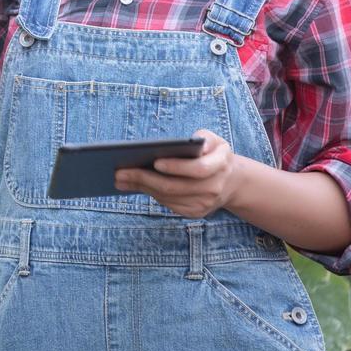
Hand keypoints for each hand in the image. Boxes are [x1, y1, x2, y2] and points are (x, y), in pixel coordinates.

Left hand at [113, 129, 243, 218]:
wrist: (230, 181)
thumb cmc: (214, 153)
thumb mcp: (214, 140)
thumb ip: (203, 138)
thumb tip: (183, 144)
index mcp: (221, 164)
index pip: (198, 169)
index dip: (176, 167)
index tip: (154, 161)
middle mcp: (213, 187)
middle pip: (175, 186)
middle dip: (145, 179)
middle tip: (120, 172)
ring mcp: (204, 204)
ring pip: (168, 197)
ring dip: (142, 188)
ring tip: (120, 178)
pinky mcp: (195, 213)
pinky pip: (168, 204)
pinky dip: (150, 194)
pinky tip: (134, 186)